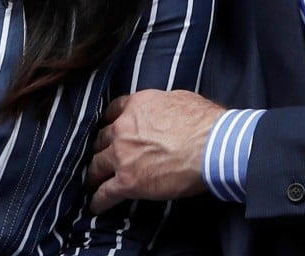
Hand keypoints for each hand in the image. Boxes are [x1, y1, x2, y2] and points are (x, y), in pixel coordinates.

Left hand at [87, 89, 224, 213]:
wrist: (210, 146)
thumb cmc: (203, 122)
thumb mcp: (178, 99)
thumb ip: (159, 105)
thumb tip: (162, 110)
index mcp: (136, 105)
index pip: (113, 110)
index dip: (111, 121)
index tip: (111, 128)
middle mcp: (123, 127)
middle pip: (101, 138)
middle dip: (102, 147)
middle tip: (103, 156)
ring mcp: (122, 155)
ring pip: (96, 165)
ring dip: (94, 173)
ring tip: (94, 181)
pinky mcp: (127, 181)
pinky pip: (105, 193)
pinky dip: (99, 201)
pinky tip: (96, 205)